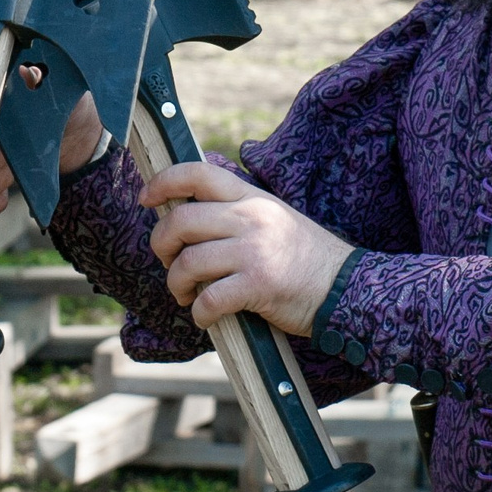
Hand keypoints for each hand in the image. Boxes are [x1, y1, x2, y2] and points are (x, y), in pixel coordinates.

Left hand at [139, 160, 352, 335]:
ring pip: (188, 262)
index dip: (163, 182)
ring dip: (176, 284)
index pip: (197, 173)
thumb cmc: (304, 257)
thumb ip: (235, 212)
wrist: (345, 286)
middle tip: (167, 262)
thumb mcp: (273, 218)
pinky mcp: (258, 284)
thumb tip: (185, 220)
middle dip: (161, 245)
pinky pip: (209, 300)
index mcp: (251, 198)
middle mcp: (250, 218)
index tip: (146, 198)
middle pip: (181, 220)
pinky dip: (199, 314)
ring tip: (185, 294)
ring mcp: (254, 251)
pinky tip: (205, 318)